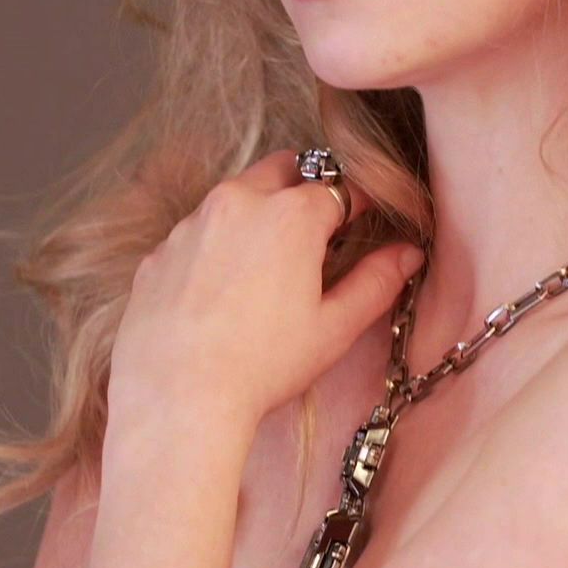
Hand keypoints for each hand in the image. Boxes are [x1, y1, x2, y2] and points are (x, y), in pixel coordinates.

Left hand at [106, 149, 422, 457]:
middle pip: (284, 169)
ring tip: (270, 264)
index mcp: (291, 214)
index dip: (360, 203)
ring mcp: (192, 224)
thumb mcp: (334, 328)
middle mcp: (238, 202)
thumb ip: (377, 282)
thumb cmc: (263, 365)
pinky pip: (197, 232)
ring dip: (259, 212)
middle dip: (307, 187)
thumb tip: (407, 255)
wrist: (177, 397)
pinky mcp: (159, 252)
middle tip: (320, 232)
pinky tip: (224, 290)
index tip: (366, 221)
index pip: (340, 186)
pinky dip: (217, 244)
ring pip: (236, 195)